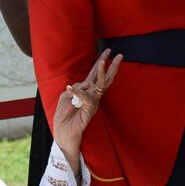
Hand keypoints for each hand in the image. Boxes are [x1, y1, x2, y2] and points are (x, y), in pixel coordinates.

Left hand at [53, 49, 121, 168]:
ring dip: (101, 72)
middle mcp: (92, 95)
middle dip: (111, 66)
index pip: (95, 75)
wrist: (63, 133)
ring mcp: (92, 102)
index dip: (100, 63)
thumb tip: (84, 85)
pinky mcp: (90, 109)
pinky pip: (85, 97)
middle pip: (104, 78)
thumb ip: (73, 89)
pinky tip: (70, 88)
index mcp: (86, 91)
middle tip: (120, 55)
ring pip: (100, 85)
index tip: (107, 52)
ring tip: (103, 61)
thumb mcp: (64, 98)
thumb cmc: (64, 117)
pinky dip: (77, 92)